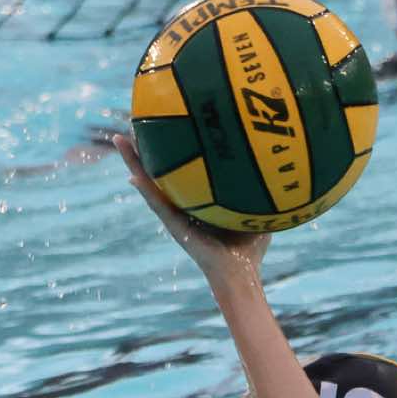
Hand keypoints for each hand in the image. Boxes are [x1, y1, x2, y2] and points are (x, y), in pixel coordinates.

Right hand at [114, 134, 270, 276]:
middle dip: (146, 148)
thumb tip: (277, 165)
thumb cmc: (251, 248)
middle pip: (158, 171)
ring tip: (119, 139)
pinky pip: (156, 202)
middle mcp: (181, 206)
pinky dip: (143, 188)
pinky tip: (131, 174)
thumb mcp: (257, 211)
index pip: (180, 171)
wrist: (240, 274)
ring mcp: (174, 216)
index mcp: (196, 201)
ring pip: (148, 183)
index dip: (169, 150)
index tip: (163, 125)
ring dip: (133, 162)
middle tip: (134, 122)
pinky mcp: (173, 226)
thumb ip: (259, 191)